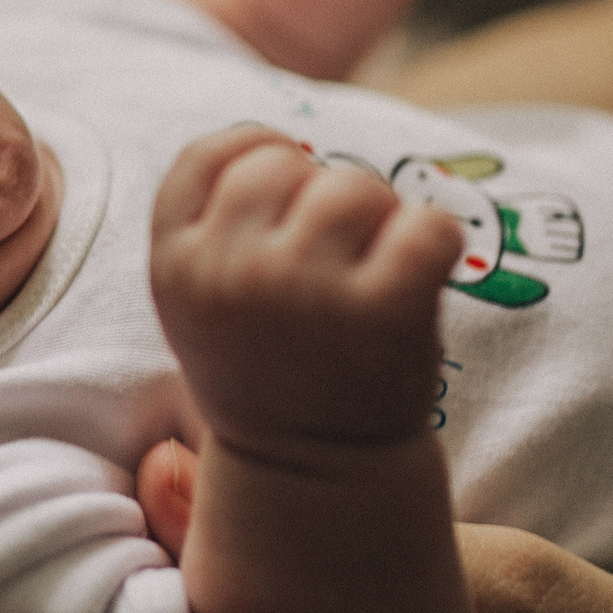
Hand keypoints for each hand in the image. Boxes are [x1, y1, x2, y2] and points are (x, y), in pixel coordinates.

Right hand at [149, 125, 462, 447]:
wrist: (312, 472)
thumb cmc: (263, 366)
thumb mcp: (203, 294)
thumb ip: (216, 218)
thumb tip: (280, 140)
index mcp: (175, 264)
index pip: (211, 154)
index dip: (258, 152)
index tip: (289, 188)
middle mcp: (229, 273)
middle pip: (284, 163)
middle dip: (320, 190)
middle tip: (339, 249)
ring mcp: (304, 291)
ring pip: (355, 187)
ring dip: (380, 217)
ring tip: (375, 270)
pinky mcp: (382, 310)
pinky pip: (426, 225)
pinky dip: (437, 243)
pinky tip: (423, 279)